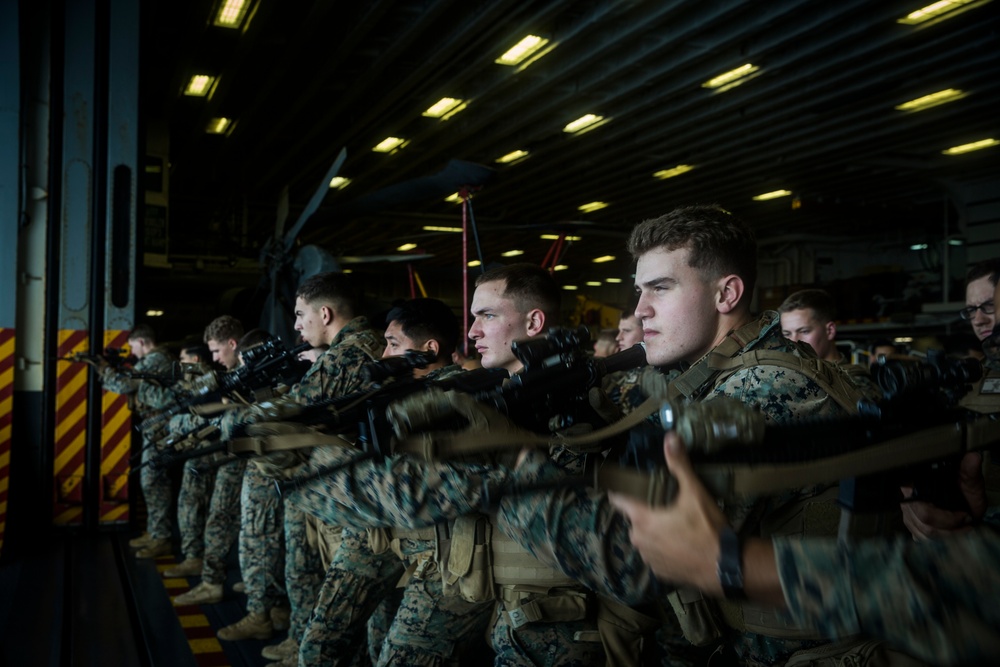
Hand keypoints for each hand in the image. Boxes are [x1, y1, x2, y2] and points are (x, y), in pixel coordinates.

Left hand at [608, 432, 726, 591]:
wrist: (725, 567)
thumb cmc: (707, 528)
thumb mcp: (694, 493)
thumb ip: (680, 465)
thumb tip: (670, 437)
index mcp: (642, 520)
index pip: (619, 502)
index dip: (619, 492)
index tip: (620, 486)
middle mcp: (639, 541)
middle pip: (635, 520)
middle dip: (646, 513)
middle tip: (665, 507)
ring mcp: (648, 559)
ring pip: (645, 539)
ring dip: (655, 533)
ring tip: (676, 527)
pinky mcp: (659, 573)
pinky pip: (656, 555)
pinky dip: (664, 549)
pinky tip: (680, 545)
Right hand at [901, 452, 986, 540]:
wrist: (965, 507)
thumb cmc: (966, 496)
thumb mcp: (971, 484)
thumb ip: (970, 472)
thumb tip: (973, 457)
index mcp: (918, 486)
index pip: (922, 509)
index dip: (945, 517)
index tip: (963, 516)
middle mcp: (908, 499)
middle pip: (924, 523)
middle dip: (950, 527)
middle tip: (965, 520)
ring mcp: (907, 513)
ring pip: (924, 533)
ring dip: (947, 535)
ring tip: (961, 526)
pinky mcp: (911, 525)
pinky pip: (920, 538)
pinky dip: (938, 539)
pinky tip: (949, 532)